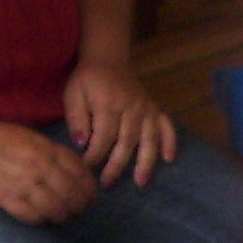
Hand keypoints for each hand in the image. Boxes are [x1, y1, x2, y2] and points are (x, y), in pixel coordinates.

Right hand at [0, 118, 98, 224]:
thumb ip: (53, 153)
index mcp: (48, 150)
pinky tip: (41, 217)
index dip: (89, 188)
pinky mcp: (9, 200)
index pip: (82, 174)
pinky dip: (42, 220)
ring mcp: (25, 185)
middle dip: (80, 206)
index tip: (89, 195)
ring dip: (63, 216)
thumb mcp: (31, 137)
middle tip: (77, 210)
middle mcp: (41, 168)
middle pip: (74, 196)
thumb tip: (75, 171)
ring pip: (58, 210)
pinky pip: (35, 217)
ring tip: (61, 216)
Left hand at [63, 57, 180, 186]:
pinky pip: (166, 126)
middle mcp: (131, 107)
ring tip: (141, 182)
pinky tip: (169, 158)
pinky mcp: (155, 109)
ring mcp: (146, 109)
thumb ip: (76, 118)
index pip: (103, 136)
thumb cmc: (87, 80)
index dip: (95, 155)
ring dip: (146, 162)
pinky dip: (170, 142)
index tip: (86, 169)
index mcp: (108, 103)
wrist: (108, 59)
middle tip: (107, 183)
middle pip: (126, 142)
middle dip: (117, 165)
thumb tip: (82, 143)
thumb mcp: (73, 94)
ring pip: (149, 139)